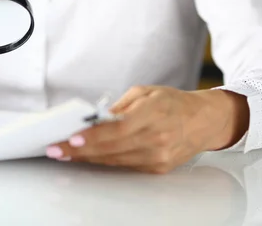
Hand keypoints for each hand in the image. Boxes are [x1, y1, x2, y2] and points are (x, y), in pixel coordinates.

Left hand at [46, 86, 249, 173]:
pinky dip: (103, 160)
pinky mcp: (158, 168)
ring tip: (64, 153)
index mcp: (155, 113)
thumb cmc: (173, 102)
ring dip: (87, 157)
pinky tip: (86, 156)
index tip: (73, 138)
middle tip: (56, 149)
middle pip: (112, 148)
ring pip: (115, 160)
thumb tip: (92, 119)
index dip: (94, 136)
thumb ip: (118, 107)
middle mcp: (158, 138)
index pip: (118, 129)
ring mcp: (159, 156)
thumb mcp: (146, 93)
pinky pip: (124, 165)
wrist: (205, 120)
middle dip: (80, 150)